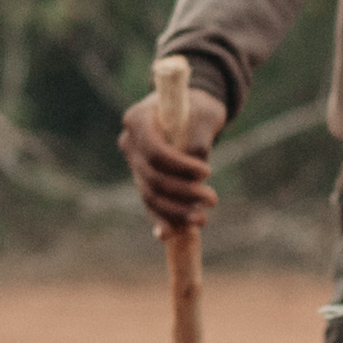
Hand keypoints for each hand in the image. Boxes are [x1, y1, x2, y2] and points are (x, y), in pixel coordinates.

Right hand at [117, 75, 222, 233]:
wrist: (192, 111)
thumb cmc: (199, 107)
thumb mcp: (204, 114)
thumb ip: (197, 136)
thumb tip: (195, 160)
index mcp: (138, 119)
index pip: (155, 151)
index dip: (180, 167)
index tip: (207, 172)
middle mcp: (129, 143)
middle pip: (153, 177)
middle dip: (183, 193)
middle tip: (212, 199)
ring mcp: (134, 163)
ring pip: (150, 195)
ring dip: (176, 211)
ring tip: (202, 219)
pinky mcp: (143, 180)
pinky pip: (149, 203)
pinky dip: (159, 219)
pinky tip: (169, 235)